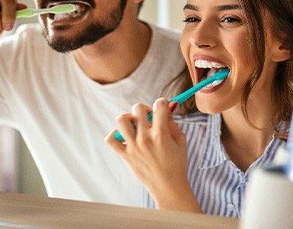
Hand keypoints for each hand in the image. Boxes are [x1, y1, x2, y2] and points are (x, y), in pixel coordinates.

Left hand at [105, 98, 200, 212]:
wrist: (169, 189)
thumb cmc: (177, 165)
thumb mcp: (180, 140)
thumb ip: (172, 121)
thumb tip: (167, 105)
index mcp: (161, 134)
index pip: (158, 105)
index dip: (162, 102)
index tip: (162, 106)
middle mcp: (145, 138)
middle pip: (138, 108)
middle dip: (145, 108)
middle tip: (149, 117)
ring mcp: (133, 147)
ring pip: (122, 119)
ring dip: (129, 117)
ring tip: (135, 125)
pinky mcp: (125, 155)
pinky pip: (111, 139)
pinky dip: (115, 134)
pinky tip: (125, 136)